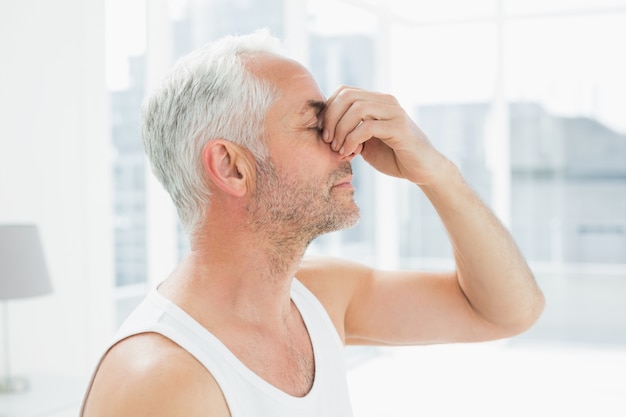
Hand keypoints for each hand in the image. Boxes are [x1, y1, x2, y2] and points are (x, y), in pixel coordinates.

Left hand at [322, 86, 446, 185]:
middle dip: (331, 118)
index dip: (328, 109)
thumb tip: (325, 129)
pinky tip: (350, 153)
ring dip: (341, 130)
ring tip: (338, 149)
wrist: (422, 170)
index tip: (324, 132)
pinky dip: (352, 140)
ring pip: (357, 108)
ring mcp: (394, 113)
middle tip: (327, 140)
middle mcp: (386, 101)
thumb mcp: (365, 142)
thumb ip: (349, 131)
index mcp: (377, 101)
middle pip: (347, 96)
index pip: (344, 91)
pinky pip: (368, 127)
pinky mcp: (399, 128)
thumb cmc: (393, 156)